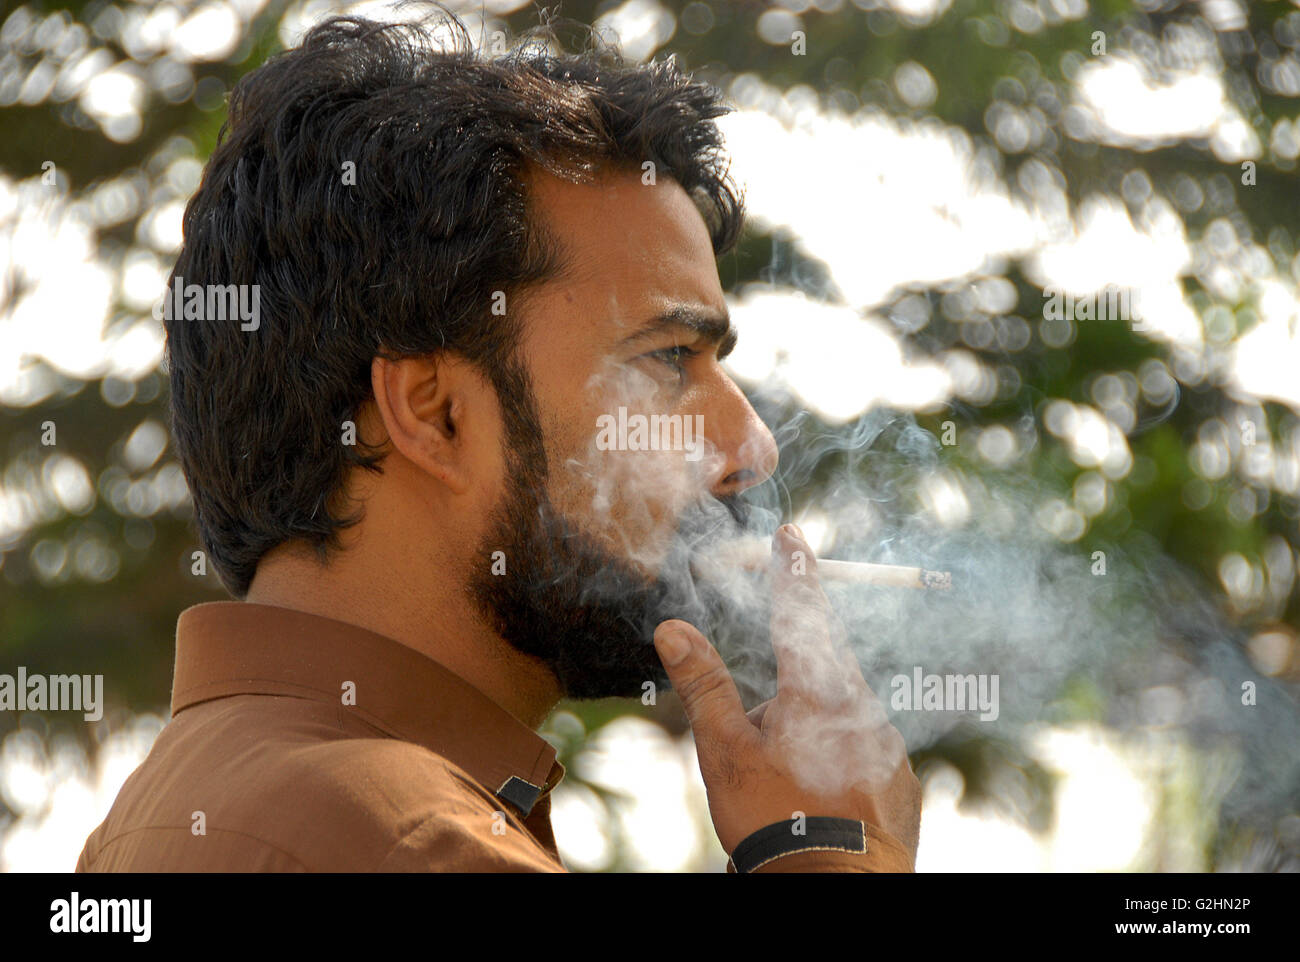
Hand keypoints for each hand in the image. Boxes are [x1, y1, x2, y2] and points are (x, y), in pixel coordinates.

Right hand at [654, 524, 920, 858]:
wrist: (839, 889)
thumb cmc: (777, 820)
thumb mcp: (725, 751)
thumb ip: (704, 685)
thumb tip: (673, 628)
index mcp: (819, 691)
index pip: (802, 613)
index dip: (794, 572)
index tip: (793, 535)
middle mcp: (864, 709)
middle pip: (819, 676)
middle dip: (787, 694)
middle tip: (761, 747)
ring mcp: (889, 747)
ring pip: (840, 721)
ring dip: (810, 737)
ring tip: (784, 792)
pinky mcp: (902, 783)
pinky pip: (863, 756)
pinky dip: (837, 767)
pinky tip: (817, 805)